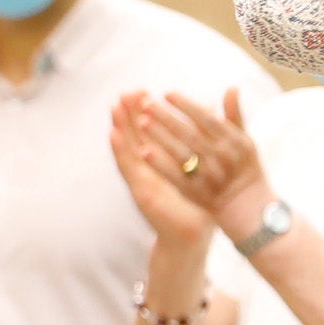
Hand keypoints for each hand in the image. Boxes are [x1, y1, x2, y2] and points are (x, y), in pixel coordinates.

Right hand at [109, 93, 218, 244]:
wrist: (193, 234)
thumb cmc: (199, 202)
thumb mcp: (201, 168)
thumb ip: (202, 140)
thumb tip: (211, 110)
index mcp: (161, 161)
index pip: (149, 131)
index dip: (144, 111)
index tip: (142, 90)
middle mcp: (148, 168)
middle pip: (135, 135)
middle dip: (129, 113)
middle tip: (125, 91)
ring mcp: (141, 178)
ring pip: (127, 147)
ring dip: (119, 127)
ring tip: (113, 106)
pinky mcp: (139, 190)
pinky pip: (127, 167)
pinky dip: (119, 150)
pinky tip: (112, 133)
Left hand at [136, 89, 277, 239]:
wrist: (246, 206)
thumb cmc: (244, 166)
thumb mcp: (245, 140)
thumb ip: (234, 115)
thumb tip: (231, 87)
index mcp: (235, 142)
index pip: (207, 120)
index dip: (187, 106)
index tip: (167, 93)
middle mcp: (223, 159)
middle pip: (191, 135)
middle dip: (167, 118)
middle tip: (145, 102)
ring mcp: (209, 177)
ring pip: (181, 154)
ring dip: (161, 138)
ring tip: (141, 122)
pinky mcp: (196, 192)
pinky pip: (175, 177)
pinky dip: (160, 164)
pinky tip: (143, 152)